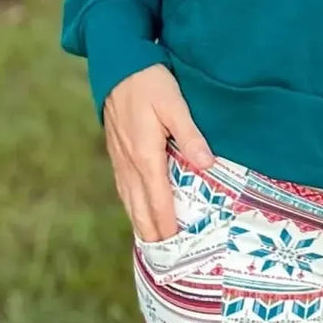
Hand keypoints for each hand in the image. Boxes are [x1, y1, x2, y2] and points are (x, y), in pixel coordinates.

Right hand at [102, 63, 213, 242]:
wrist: (117, 63)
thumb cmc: (149, 81)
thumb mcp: (174, 104)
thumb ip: (190, 135)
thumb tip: (206, 164)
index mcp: (145, 156)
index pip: (157, 201)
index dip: (167, 226)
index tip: (177, 248)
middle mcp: (129, 163)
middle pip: (139, 208)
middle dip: (152, 233)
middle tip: (166, 259)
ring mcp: (119, 157)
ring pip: (128, 199)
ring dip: (140, 222)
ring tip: (152, 244)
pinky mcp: (116, 150)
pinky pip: (123, 186)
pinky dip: (131, 204)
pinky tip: (136, 209)